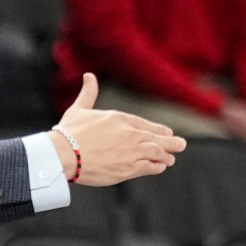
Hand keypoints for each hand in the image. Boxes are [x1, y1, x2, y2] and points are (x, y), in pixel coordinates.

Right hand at [52, 73, 185, 185]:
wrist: (64, 154)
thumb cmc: (68, 132)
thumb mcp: (79, 109)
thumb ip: (88, 93)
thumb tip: (88, 76)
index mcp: (120, 119)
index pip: (147, 125)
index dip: (159, 130)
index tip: (167, 133)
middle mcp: (130, 135)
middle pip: (159, 139)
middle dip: (172, 143)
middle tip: (181, 145)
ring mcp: (131, 153)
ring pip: (158, 154)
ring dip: (166, 157)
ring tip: (170, 159)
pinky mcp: (128, 170)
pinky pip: (150, 168)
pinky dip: (156, 167)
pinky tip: (159, 166)